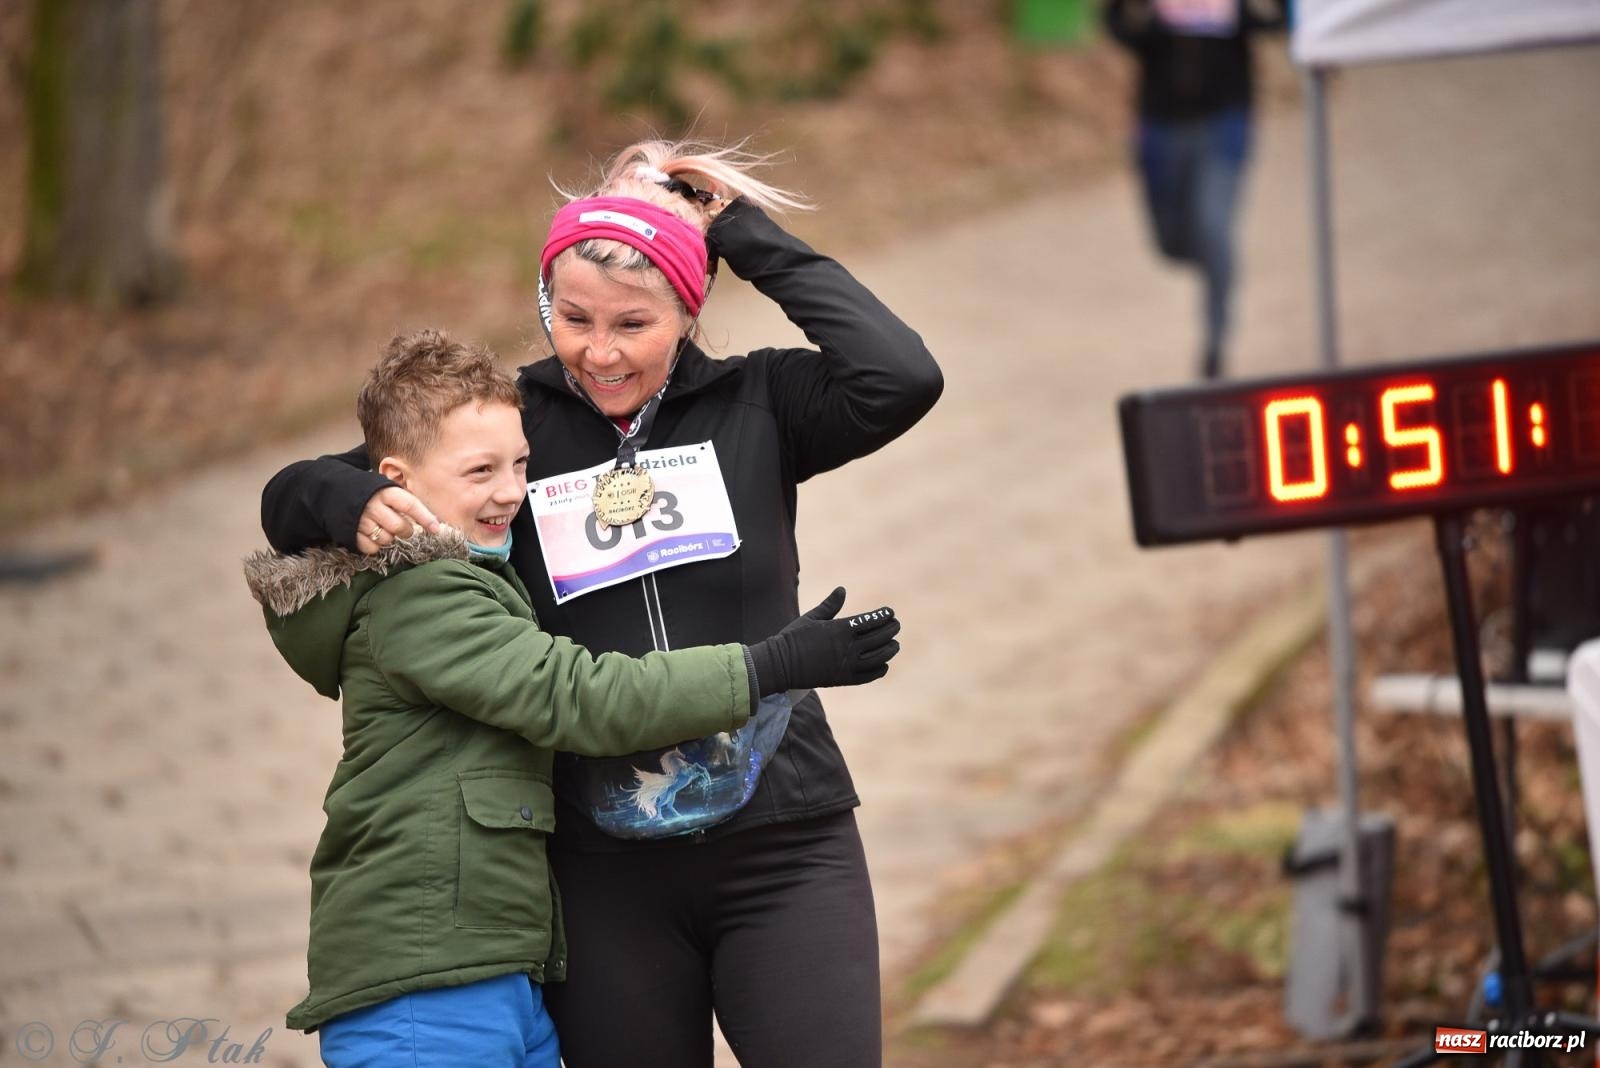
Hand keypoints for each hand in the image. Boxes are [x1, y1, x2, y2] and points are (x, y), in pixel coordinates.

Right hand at [354, 486, 440, 555]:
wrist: (337, 492)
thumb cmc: (372, 492)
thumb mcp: (387, 488)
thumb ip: (405, 501)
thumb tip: (432, 521)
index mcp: (385, 491)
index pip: (410, 505)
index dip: (425, 517)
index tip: (435, 529)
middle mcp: (373, 505)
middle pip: (399, 527)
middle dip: (406, 531)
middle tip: (404, 527)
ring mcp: (361, 520)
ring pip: (386, 539)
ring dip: (390, 538)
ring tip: (385, 528)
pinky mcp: (351, 533)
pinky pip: (372, 548)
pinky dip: (376, 546)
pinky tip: (374, 536)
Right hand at [746, 587, 900, 694]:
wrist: (780, 665)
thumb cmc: (793, 637)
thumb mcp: (812, 617)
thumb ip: (830, 605)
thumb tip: (842, 589)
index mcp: (840, 629)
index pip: (870, 621)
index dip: (883, 616)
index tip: (890, 612)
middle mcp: (848, 647)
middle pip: (879, 637)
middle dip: (891, 630)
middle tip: (896, 625)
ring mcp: (847, 665)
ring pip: (879, 657)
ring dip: (890, 649)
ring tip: (895, 644)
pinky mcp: (843, 679)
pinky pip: (869, 676)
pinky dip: (880, 669)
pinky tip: (884, 664)